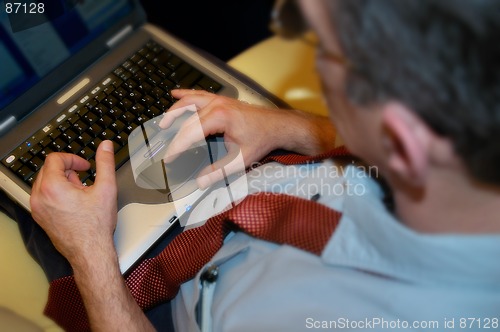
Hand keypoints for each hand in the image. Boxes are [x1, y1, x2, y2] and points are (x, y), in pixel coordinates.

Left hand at [30, 140, 117, 262]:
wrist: (90, 252)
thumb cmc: (96, 226)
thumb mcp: (106, 188)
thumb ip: (105, 163)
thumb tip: (106, 146)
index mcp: (52, 187)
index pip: (55, 159)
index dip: (73, 159)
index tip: (86, 167)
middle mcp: (39, 197)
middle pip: (49, 169)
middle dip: (68, 170)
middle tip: (84, 180)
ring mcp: (38, 209)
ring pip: (45, 182)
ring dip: (62, 182)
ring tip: (81, 194)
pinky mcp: (40, 217)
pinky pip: (44, 196)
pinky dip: (57, 194)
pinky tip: (74, 204)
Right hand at [160, 89, 336, 187]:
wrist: (278, 126)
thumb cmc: (262, 139)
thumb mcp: (240, 159)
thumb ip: (219, 172)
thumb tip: (201, 182)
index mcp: (219, 117)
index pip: (190, 133)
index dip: (177, 147)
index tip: (169, 158)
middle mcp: (216, 104)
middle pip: (187, 119)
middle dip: (174, 135)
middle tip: (166, 149)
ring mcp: (218, 99)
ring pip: (189, 102)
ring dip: (175, 111)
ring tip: (163, 122)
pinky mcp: (221, 99)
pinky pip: (199, 94)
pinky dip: (186, 94)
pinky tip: (175, 93)